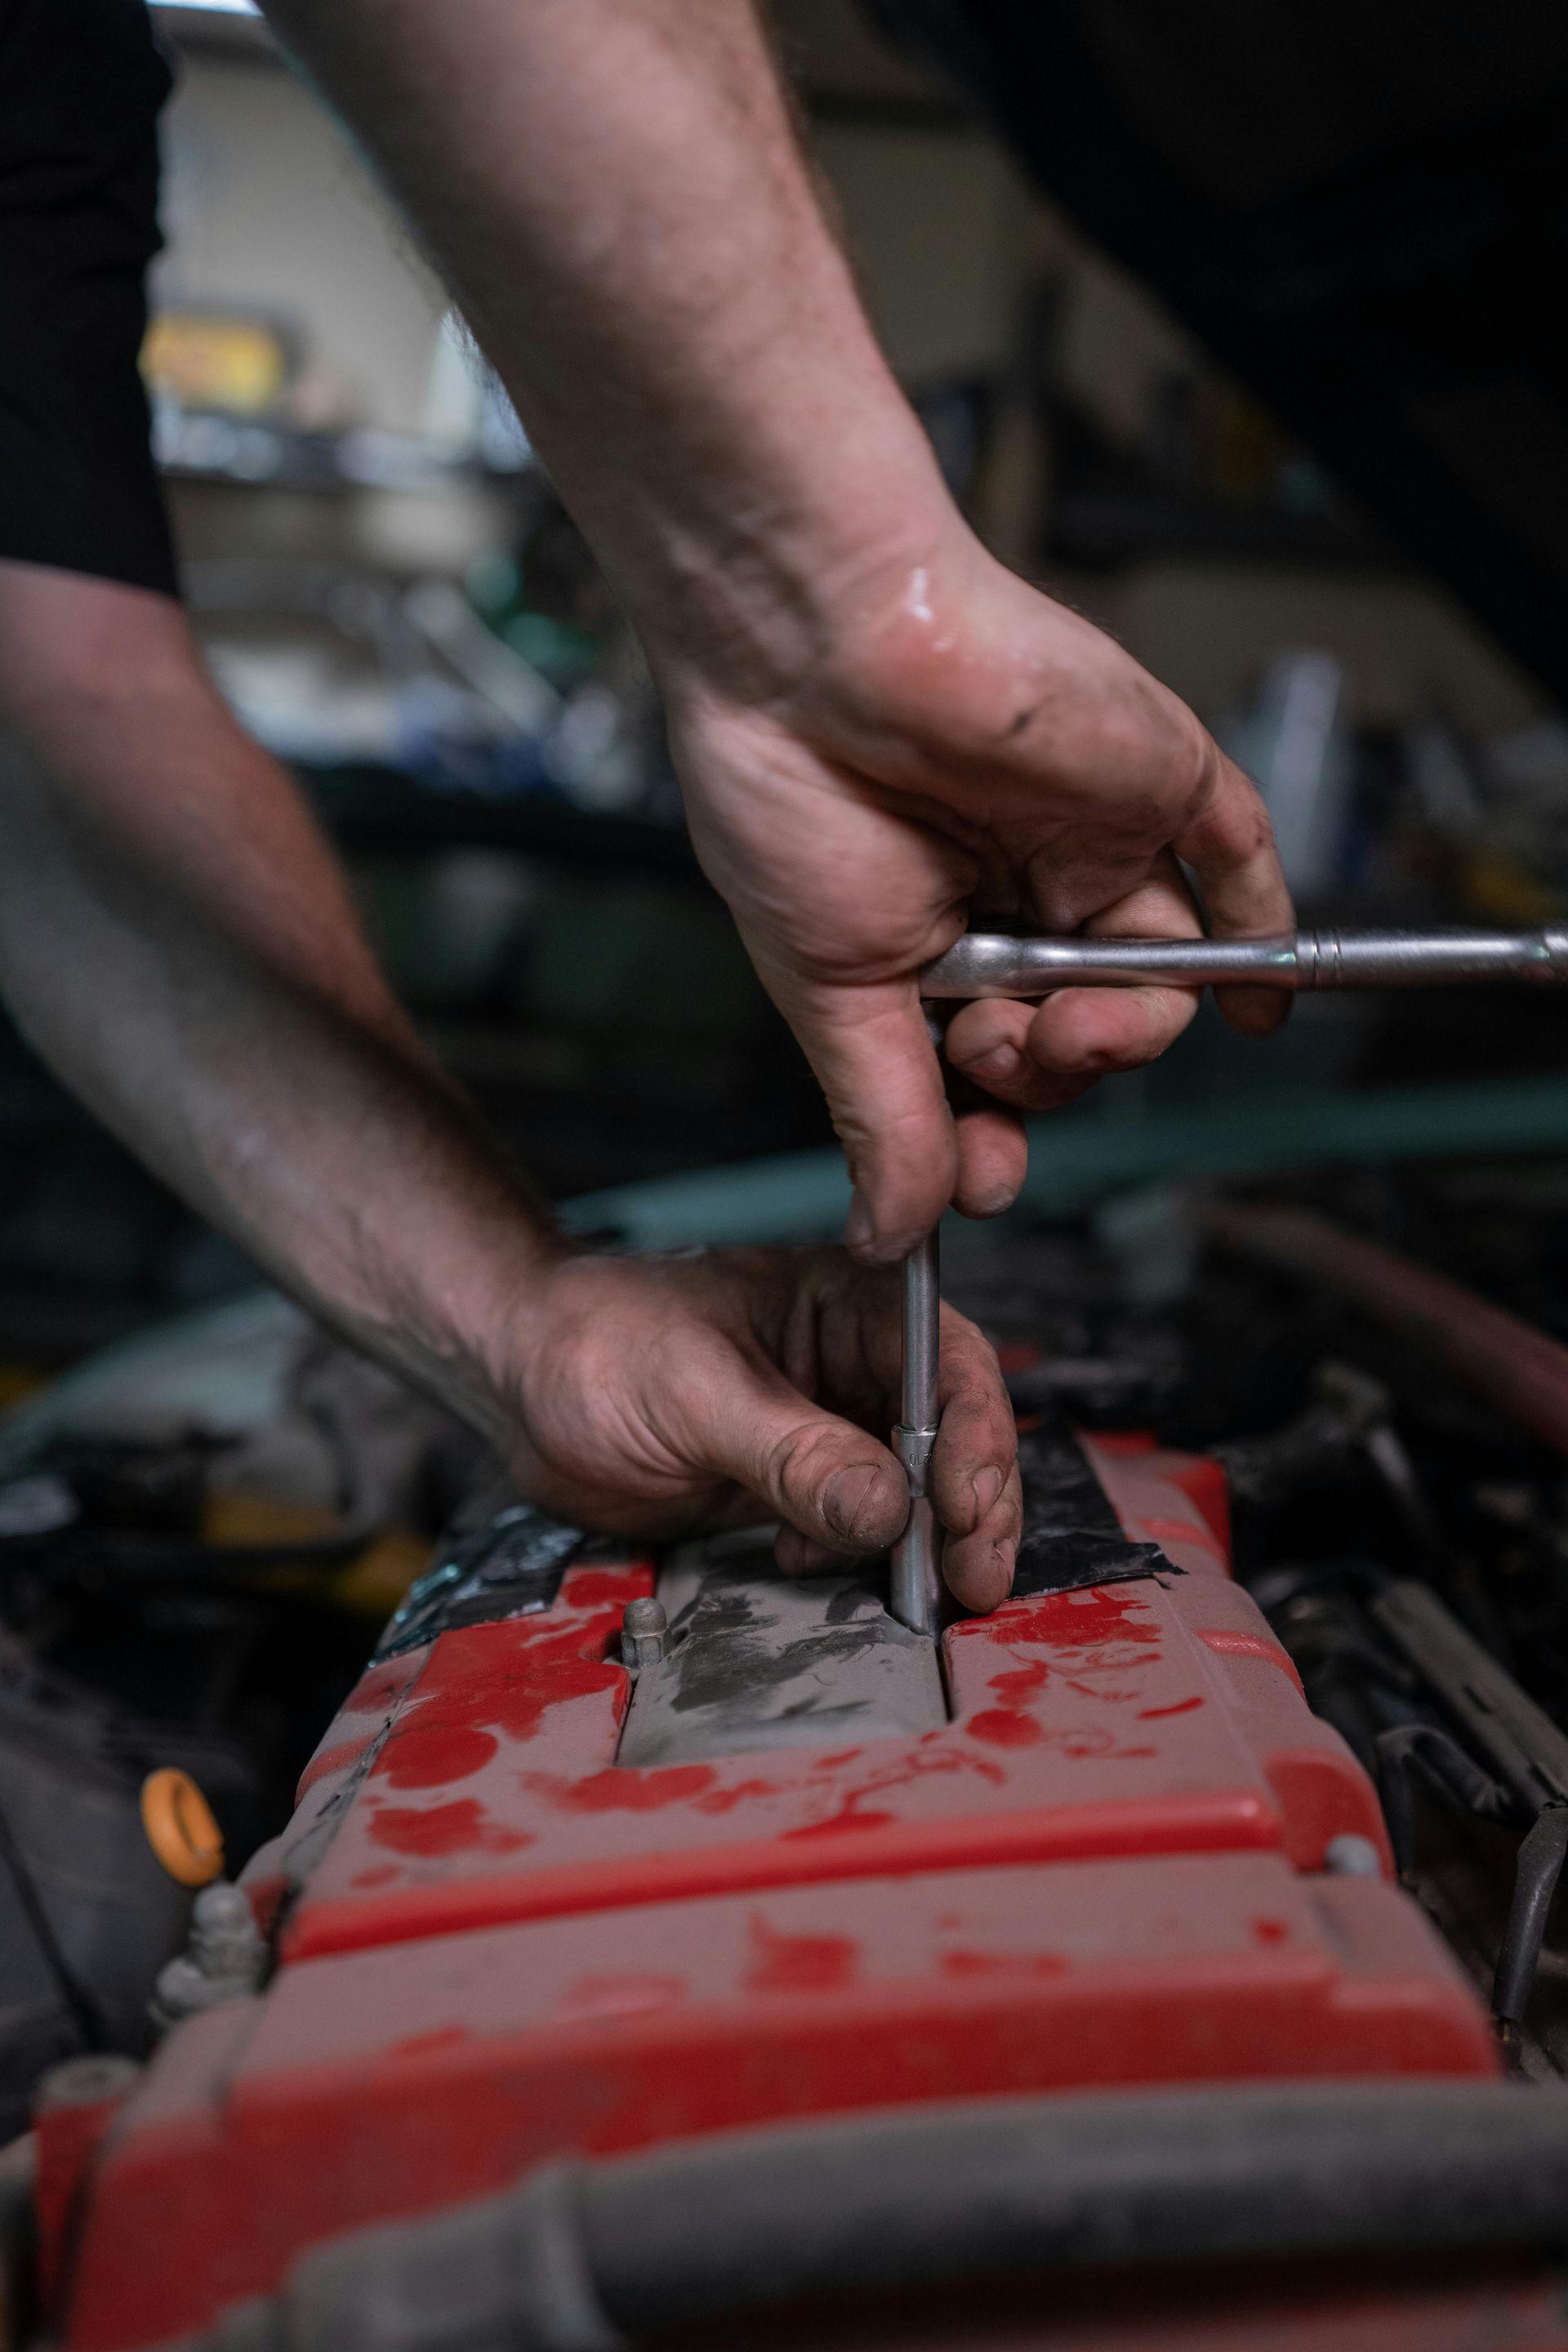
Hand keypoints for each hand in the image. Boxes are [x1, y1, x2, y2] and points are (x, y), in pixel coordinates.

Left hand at [504, 1245, 1018, 1611]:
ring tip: (911, 1590)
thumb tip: (889, 1509)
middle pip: (953, 1435)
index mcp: (847, 1302)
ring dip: (922, 1545)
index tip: (967, 1510)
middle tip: (974, 1579)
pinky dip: (858, 1560)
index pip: (949, 1362)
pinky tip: (806, 1561)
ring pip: (914, 1492)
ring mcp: (828, 1431)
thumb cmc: (596, 1343)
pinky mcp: (795, 1490)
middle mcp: (854, 1364)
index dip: (974, 1437)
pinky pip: (856, 1531)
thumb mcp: (694, 1392)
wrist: (520, 1383)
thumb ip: (792, 1451)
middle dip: (970, 1508)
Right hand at [664, 520, 1291, 1262]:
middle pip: (1079, 1035)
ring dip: (1120, 1037)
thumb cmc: (786, 784)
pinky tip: (1264, 1008)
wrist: (810, 644)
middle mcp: (1016, 891)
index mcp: (930, 937)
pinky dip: (1264, 946)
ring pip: (1156, 980)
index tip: (976, 1179)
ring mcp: (1092, 840)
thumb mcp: (828, 988)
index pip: (993, 1070)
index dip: (992, 1134)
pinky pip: (1239, 868)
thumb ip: (884, 1115)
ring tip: (1061, 1023)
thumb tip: (893, 1232)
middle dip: (1045, 1078)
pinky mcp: (1157, 781)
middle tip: (994, 1061)